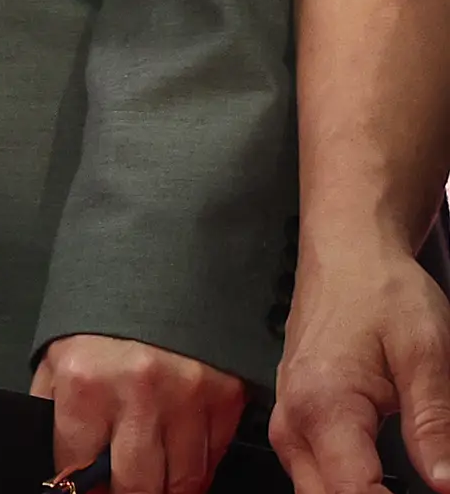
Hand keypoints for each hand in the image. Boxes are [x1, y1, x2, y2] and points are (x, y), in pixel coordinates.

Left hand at [36, 332, 248, 493]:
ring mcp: (187, 400)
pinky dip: (197, 471)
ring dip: (166, 491)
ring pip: (183, 484)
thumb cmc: (101, 315)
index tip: (83, 490)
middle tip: (121, 490)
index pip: (77, 467)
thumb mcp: (57, 354)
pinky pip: (213, 461)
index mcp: (85, 382)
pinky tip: (179, 464)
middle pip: (137, 488)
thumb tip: (58, 463)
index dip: (79, 487)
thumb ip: (53, 407)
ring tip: (152, 483)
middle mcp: (138, 396)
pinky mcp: (226, 400)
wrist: (157, 265)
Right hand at [276, 235, 449, 493]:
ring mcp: (289, 423)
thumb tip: (446, 485)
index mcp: (324, 406)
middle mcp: (294, 421)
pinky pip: (315, 478)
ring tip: (401, 487)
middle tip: (428, 485)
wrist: (346, 253)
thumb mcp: (427, 354)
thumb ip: (436, 425)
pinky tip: (383, 487)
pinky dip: (347, 489)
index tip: (434, 493)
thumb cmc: (381, 292)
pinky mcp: (296, 421)